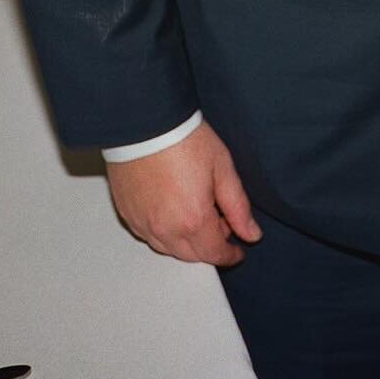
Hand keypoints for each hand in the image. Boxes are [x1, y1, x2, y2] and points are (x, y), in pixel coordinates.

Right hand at [105, 119, 260, 266]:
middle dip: (209, 245)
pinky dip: (164, 232)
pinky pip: (149, 235)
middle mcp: (165, 230)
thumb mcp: (223, 169)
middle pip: (191, 255)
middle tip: (221, 221)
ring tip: (197, 211)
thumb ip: (238, 207)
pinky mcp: (128, 214)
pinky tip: (174, 209)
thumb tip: (251, 233)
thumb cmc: (184, 140)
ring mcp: (143, 224)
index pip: (214, 254)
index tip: (237, 250)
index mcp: (192, 221)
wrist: (147, 123)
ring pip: (168, 248)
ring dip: (186, 241)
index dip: (229, 254)